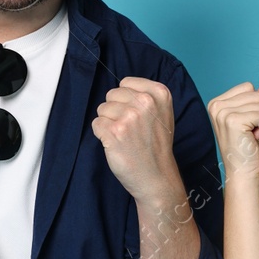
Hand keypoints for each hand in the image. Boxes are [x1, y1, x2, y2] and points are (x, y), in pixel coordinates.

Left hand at [92, 77, 181, 203]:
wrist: (157, 176)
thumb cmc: (156, 145)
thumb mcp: (162, 112)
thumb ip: (145, 95)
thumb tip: (120, 87)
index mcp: (159, 93)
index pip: (126, 83)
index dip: (126, 99)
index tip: (137, 115)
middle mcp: (145, 102)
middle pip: (112, 95)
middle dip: (116, 110)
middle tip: (130, 129)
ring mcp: (129, 117)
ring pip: (102, 109)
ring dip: (109, 123)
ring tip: (124, 137)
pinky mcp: (114, 132)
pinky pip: (96, 124)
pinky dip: (102, 135)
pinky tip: (116, 144)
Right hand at [207, 82, 258, 181]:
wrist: (242, 171)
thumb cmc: (247, 146)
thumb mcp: (253, 117)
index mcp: (216, 102)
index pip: (248, 86)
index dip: (254, 105)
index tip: (245, 123)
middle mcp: (216, 105)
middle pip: (255, 94)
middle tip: (248, 132)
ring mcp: (223, 113)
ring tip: (249, 135)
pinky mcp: (233, 121)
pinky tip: (252, 138)